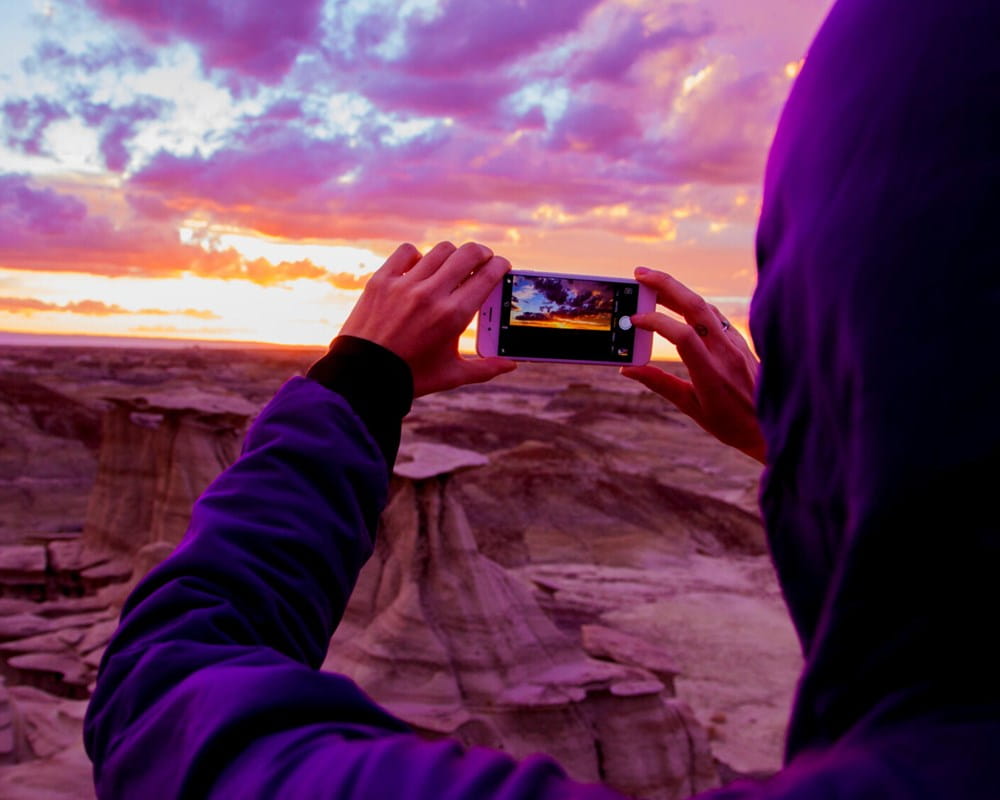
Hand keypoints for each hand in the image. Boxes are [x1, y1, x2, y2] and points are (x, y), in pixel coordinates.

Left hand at [341, 241, 516, 396]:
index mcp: (453, 316)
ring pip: (441, 250)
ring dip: (453, 255)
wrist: (363, 377)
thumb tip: (512, 364)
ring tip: (453, 265)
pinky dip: (418, 256)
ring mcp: (405, 284)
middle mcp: (431, 294)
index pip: (487, 275)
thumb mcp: (452, 375)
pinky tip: (420, 269)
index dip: (500, 265)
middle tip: (484, 259)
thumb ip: (486, 369)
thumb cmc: (411, 377)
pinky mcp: (382, 280)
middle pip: (468, 253)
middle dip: (482, 253)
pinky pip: (407, 252)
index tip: (502, 266)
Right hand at [620, 267, 765, 463]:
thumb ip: (660, 384)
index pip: (682, 336)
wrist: (772, 425)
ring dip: (678, 290)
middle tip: (639, 274)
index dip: (656, 322)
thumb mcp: (692, 408)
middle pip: (695, 306)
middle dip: (665, 285)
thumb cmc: (732, 424)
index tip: (634, 320)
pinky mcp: (741, 341)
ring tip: (653, 284)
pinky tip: (680, 304)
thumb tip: (629, 368)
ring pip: (705, 306)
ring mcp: (736, 344)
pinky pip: (715, 315)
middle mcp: (726, 353)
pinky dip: (693, 304)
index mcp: (711, 374)